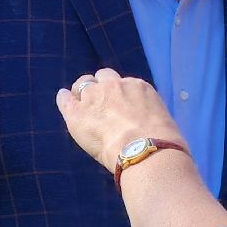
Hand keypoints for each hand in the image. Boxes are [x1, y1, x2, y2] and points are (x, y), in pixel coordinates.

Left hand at [56, 68, 187, 173]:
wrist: (144, 149)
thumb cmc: (162, 142)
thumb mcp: (161, 120)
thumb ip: (148, 114)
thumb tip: (145, 123)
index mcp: (138, 87)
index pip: (123, 83)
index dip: (119, 93)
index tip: (119, 105)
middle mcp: (115, 86)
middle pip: (102, 76)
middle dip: (100, 87)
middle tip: (100, 103)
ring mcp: (94, 97)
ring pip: (83, 85)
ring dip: (82, 93)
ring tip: (82, 106)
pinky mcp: (77, 113)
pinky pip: (65, 99)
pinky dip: (65, 99)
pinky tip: (65, 100)